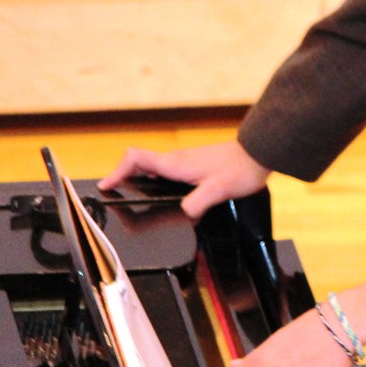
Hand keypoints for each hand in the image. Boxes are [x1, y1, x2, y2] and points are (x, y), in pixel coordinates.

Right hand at [99, 140, 269, 218]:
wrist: (259, 153)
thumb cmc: (241, 168)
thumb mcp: (219, 189)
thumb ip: (199, 201)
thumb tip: (183, 212)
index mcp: (175, 164)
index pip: (135, 159)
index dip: (117, 171)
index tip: (106, 185)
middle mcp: (176, 160)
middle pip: (139, 165)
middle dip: (122, 177)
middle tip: (114, 195)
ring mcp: (184, 162)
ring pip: (152, 168)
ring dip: (138, 179)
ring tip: (131, 198)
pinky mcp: (194, 165)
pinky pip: (166, 171)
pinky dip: (154, 180)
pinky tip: (161, 195)